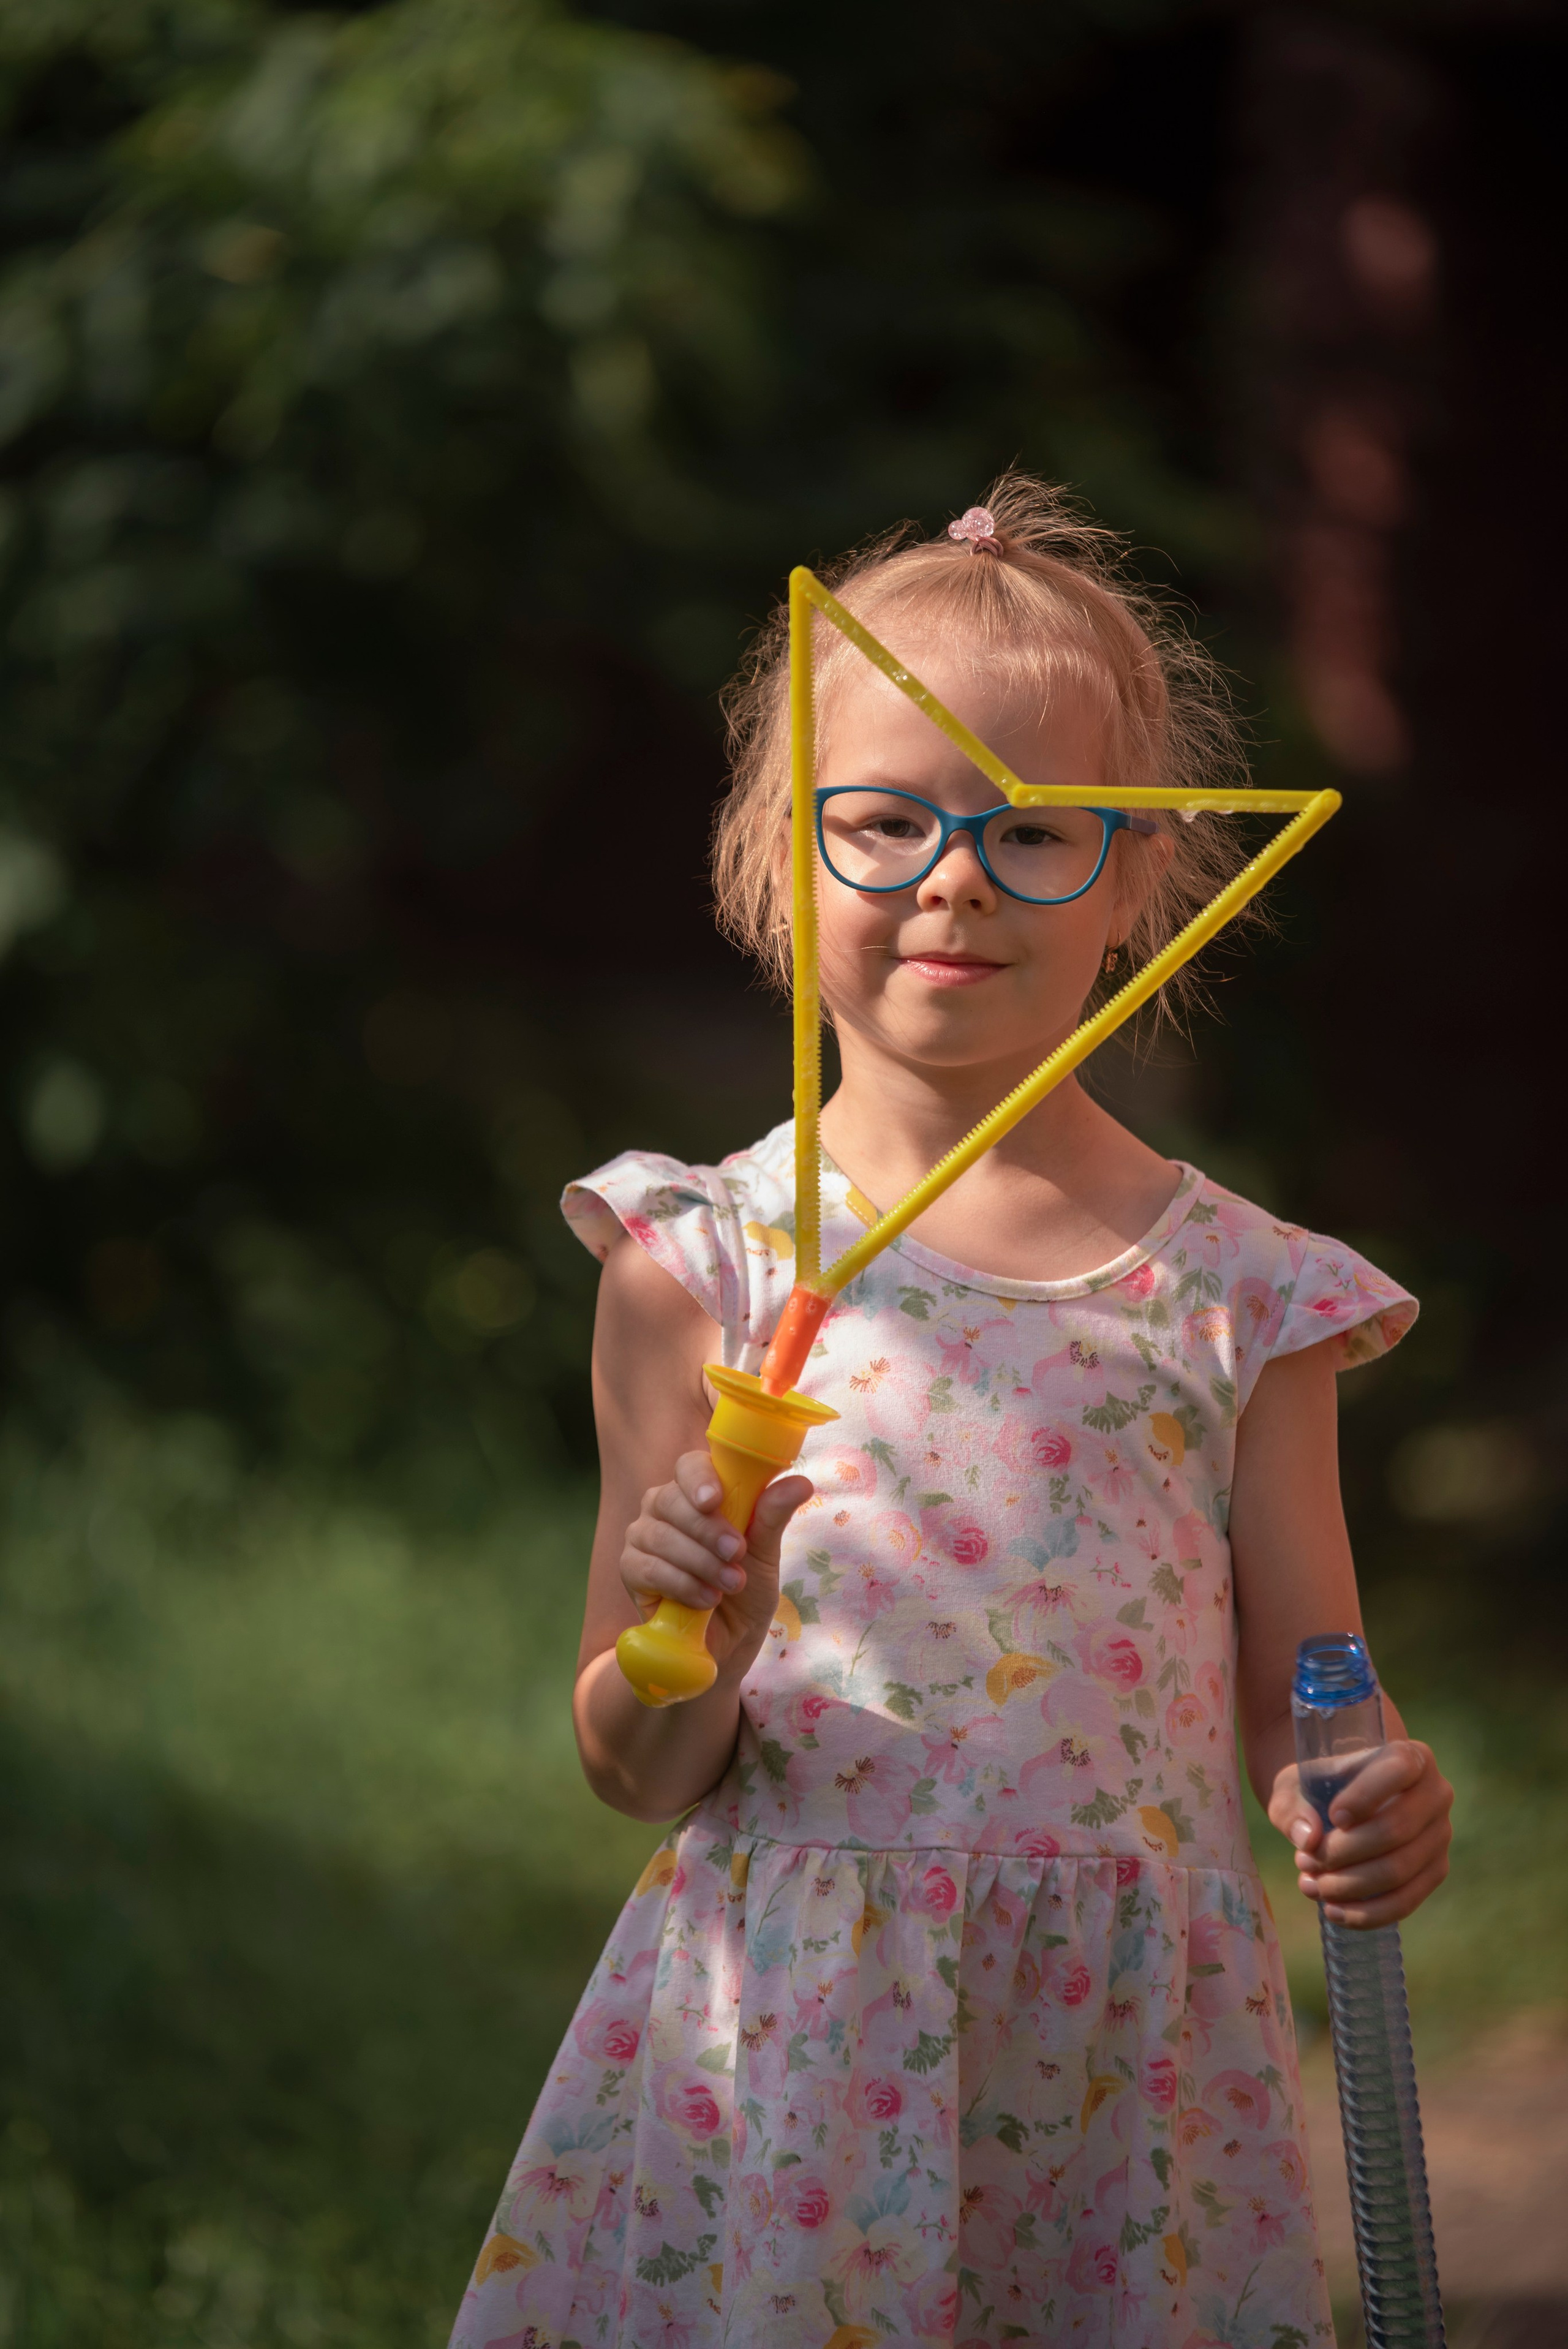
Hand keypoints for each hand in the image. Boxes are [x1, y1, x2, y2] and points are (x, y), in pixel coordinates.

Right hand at [621, 1450, 812, 1681]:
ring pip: (660, 1536)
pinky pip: (648, 1569)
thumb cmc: (745, 1589)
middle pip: (671, 1500)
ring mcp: (643, 1537)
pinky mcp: (631, 1570)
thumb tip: (801, 1483)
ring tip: (731, 1584)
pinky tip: (706, 1600)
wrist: (728, 1643)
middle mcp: (664, 1507)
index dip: (699, 1479)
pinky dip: (682, 1585)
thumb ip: (773, 1516)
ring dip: (701, 1562)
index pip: (689, 1466)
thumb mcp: (765, 1553)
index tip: (715, 1500)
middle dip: (707, 1530)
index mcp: (698, 1491)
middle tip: (736, 1553)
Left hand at [1268, 1741, 1453, 1927]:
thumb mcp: (1295, 1786)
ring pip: (1398, 1871)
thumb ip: (1292, 1807)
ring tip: (1311, 1885)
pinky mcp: (1435, 1871)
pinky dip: (1367, 1913)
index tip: (1333, 1816)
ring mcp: (1440, 1835)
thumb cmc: (1320, 1787)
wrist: (1343, 1800)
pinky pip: (1406, 1900)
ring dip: (1349, 1885)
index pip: (1398, 1770)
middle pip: (1395, 1829)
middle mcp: (1436, 1794)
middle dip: (1343, 1852)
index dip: (1366, 1795)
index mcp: (1409, 1756)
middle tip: (1305, 1861)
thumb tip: (1308, 1838)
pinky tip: (1334, 1912)